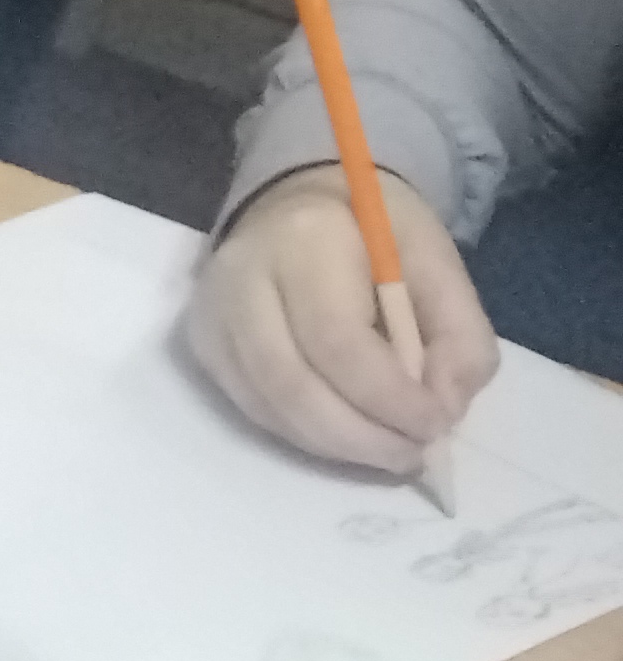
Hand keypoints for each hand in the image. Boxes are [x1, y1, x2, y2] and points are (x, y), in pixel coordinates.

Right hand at [186, 165, 498, 472]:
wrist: (297, 204)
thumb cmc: (376, 233)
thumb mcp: (439, 265)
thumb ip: (459, 337)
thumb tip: (441, 412)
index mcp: (305, 240)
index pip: (335, 339)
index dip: (387, 398)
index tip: (435, 426)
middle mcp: (239, 277)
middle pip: (290, 383)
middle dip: (359, 436)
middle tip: (411, 456)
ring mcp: (211, 315)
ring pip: (266, 406)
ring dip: (334, 445)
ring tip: (387, 452)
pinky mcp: (202, 345)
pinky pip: (254, 408)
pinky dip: (307, 434)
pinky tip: (347, 435)